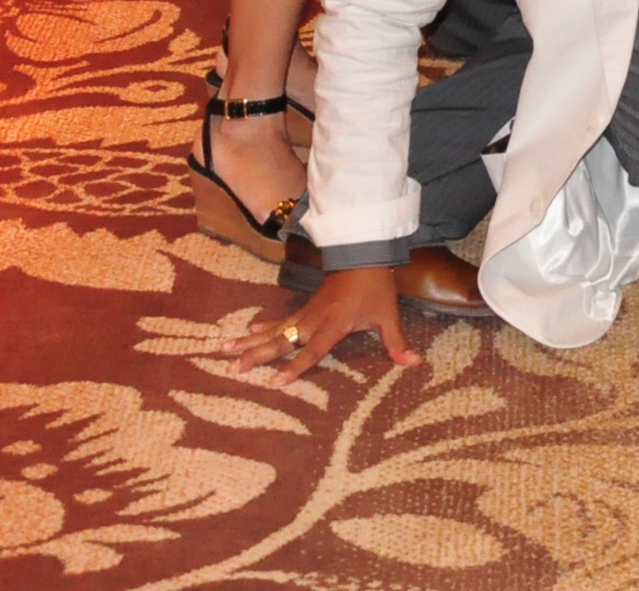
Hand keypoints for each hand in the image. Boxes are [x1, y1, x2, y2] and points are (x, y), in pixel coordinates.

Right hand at [221, 266, 416, 386]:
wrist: (364, 254)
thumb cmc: (376, 287)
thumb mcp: (388, 315)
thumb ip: (396, 342)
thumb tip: (414, 363)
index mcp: (333, 324)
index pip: (312, 350)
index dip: (295, 367)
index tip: (275, 383)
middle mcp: (313, 320)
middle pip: (282, 341)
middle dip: (256, 356)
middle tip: (233, 369)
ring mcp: (305, 313)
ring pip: (274, 331)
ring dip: (250, 342)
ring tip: (224, 352)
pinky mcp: (304, 308)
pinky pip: (279, 320)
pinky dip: (262, 327)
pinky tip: (246, 332)